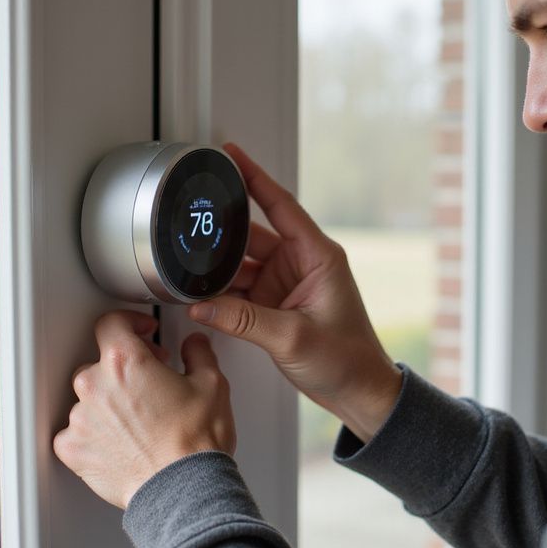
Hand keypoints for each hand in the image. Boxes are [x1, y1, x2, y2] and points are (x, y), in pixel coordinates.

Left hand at [54, 310, 233, 508]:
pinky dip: (92, 431)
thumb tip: (195, 345)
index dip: (130, 322)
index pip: (111, 323)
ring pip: (87, 397)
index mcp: (125, 361)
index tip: (141, 330)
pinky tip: (117, 438)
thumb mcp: (212, 384)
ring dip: (108, 400)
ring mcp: (80, 419)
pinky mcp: (73, 450)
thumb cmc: (194, 442)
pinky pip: (74, 431)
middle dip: (124, 367)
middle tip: (150, 379)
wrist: (182, 489)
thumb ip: (199, 354)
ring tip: (138, 416)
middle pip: (100, 361)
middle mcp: (95, 385)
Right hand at [188, 143, 401, 442]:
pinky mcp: (276, 306)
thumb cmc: (348, 361)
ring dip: (219, 266)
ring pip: (243, 264)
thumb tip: (202, 305)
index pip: (281, 205)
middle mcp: (302, 264)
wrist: (359, 393)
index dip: (255, 177)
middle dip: (222, 229)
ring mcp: (287, 285)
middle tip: (190, 217)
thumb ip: (244, 320)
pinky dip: (222, 291)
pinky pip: (242, 289)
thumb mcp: (293, 338)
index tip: (231, 154)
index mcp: (318, 257)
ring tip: (187, 262)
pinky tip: (202, 292)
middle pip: (253, 234)